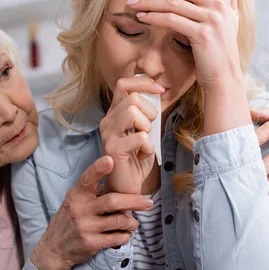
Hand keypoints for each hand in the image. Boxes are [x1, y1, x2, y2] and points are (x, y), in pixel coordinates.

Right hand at [29, 156, 152, 269]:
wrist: (55, 247)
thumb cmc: (69, 218)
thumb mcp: (74, 200)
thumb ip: (93, 190)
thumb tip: (116, 178)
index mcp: (77, 194)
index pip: (88, 178)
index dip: (99, 168)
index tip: (110, 159)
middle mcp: (80, 209)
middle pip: (112, 201)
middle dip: (134, 201)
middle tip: (148, 202)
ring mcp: (85, 227)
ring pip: (118, 221)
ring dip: (132, 222)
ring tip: (135, 222)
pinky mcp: (91, 243)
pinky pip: (116, 238)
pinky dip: (125, 235)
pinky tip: (126, 233)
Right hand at [99, 75, 161, 193]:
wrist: (128, 186)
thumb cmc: (137, 159)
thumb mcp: (144, 130)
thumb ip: (146, 112)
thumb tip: (158, 91)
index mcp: (114, 113)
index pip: (124, 84)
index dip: (144, 83)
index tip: (160, 90)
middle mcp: (108, 121)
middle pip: (132, 97)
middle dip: (150, 111)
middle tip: (149, 129)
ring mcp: (108, 134)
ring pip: (132, 112)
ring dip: (147, 127)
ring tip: (144, 141)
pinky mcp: (113, 149)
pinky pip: (140, 137)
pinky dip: (148, 146)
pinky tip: (143, 155)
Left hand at [128, 0, 241, 90]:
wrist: (224, 76)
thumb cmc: (222, 48)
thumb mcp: (230, 18)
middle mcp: (217, 4)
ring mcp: (211, 19)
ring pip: (172, 2)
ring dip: (148, 0)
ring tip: (130, 2)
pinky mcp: (201, 34)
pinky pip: (171, 20)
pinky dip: (153, 17)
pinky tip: (140, 17)